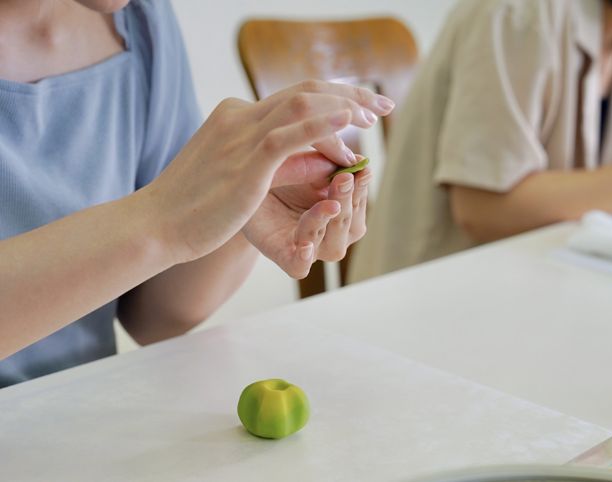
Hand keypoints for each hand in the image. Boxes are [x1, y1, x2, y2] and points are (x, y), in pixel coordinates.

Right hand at [137, 80, 393, 264]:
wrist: (155, 225)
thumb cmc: (193, 207)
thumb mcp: (237, 176)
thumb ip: (276, 162)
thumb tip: (318, 160)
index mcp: (235, 117)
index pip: (293, 98)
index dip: (332, 98)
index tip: (360, 107)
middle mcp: (239, 117)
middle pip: (304, 92)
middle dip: (348, 95)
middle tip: (381, 104)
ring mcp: (241, 136)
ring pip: (301, 105)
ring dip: (343, 106)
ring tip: (373, 114)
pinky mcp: (245, 162)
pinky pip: (290, 133)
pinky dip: (323, 124)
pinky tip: (349, 122)